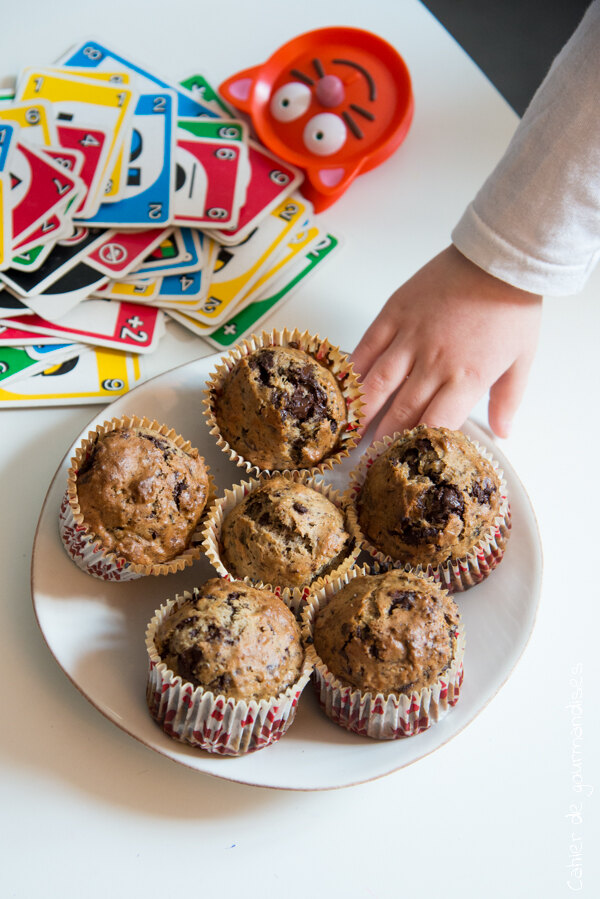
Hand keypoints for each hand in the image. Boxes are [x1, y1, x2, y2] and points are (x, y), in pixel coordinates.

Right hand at [350, 245, 541, 441]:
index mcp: (466, 377)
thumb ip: (507, 400)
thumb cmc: (512, 309)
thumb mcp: (522, 359)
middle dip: (383, 439)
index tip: (402, 462)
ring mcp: (410, 337)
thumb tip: (503, 434)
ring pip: (378, 383)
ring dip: (361, 412)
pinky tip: (344, 390)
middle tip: (368, 460)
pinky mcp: (394, 313)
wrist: (498, 259)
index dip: (415, 447)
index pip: (435, 423)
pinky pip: (367, 347)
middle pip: (402, 410)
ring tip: (348, 434)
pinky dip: (354, 371)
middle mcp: (434, 362)